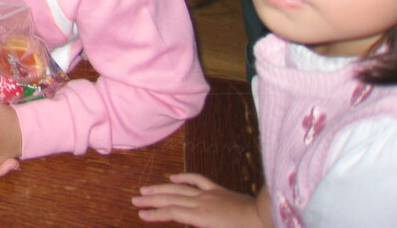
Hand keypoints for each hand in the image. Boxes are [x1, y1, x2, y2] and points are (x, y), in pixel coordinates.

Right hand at [132, 174, 268, 225]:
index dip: (154, 213)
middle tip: (134, 200)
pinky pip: (197, 180)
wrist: (267, 217)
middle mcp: (201, 202)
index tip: (140, 214)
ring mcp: (209, 194)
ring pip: (179, 189)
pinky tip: (173, 178)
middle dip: (151, 200)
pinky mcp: (218, 190)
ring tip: (145, 189)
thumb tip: (183, 223)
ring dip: (160, 188)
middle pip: (171, 199)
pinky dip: (183, 178)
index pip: (172, 213)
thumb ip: (198, 226)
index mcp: (202, 217)